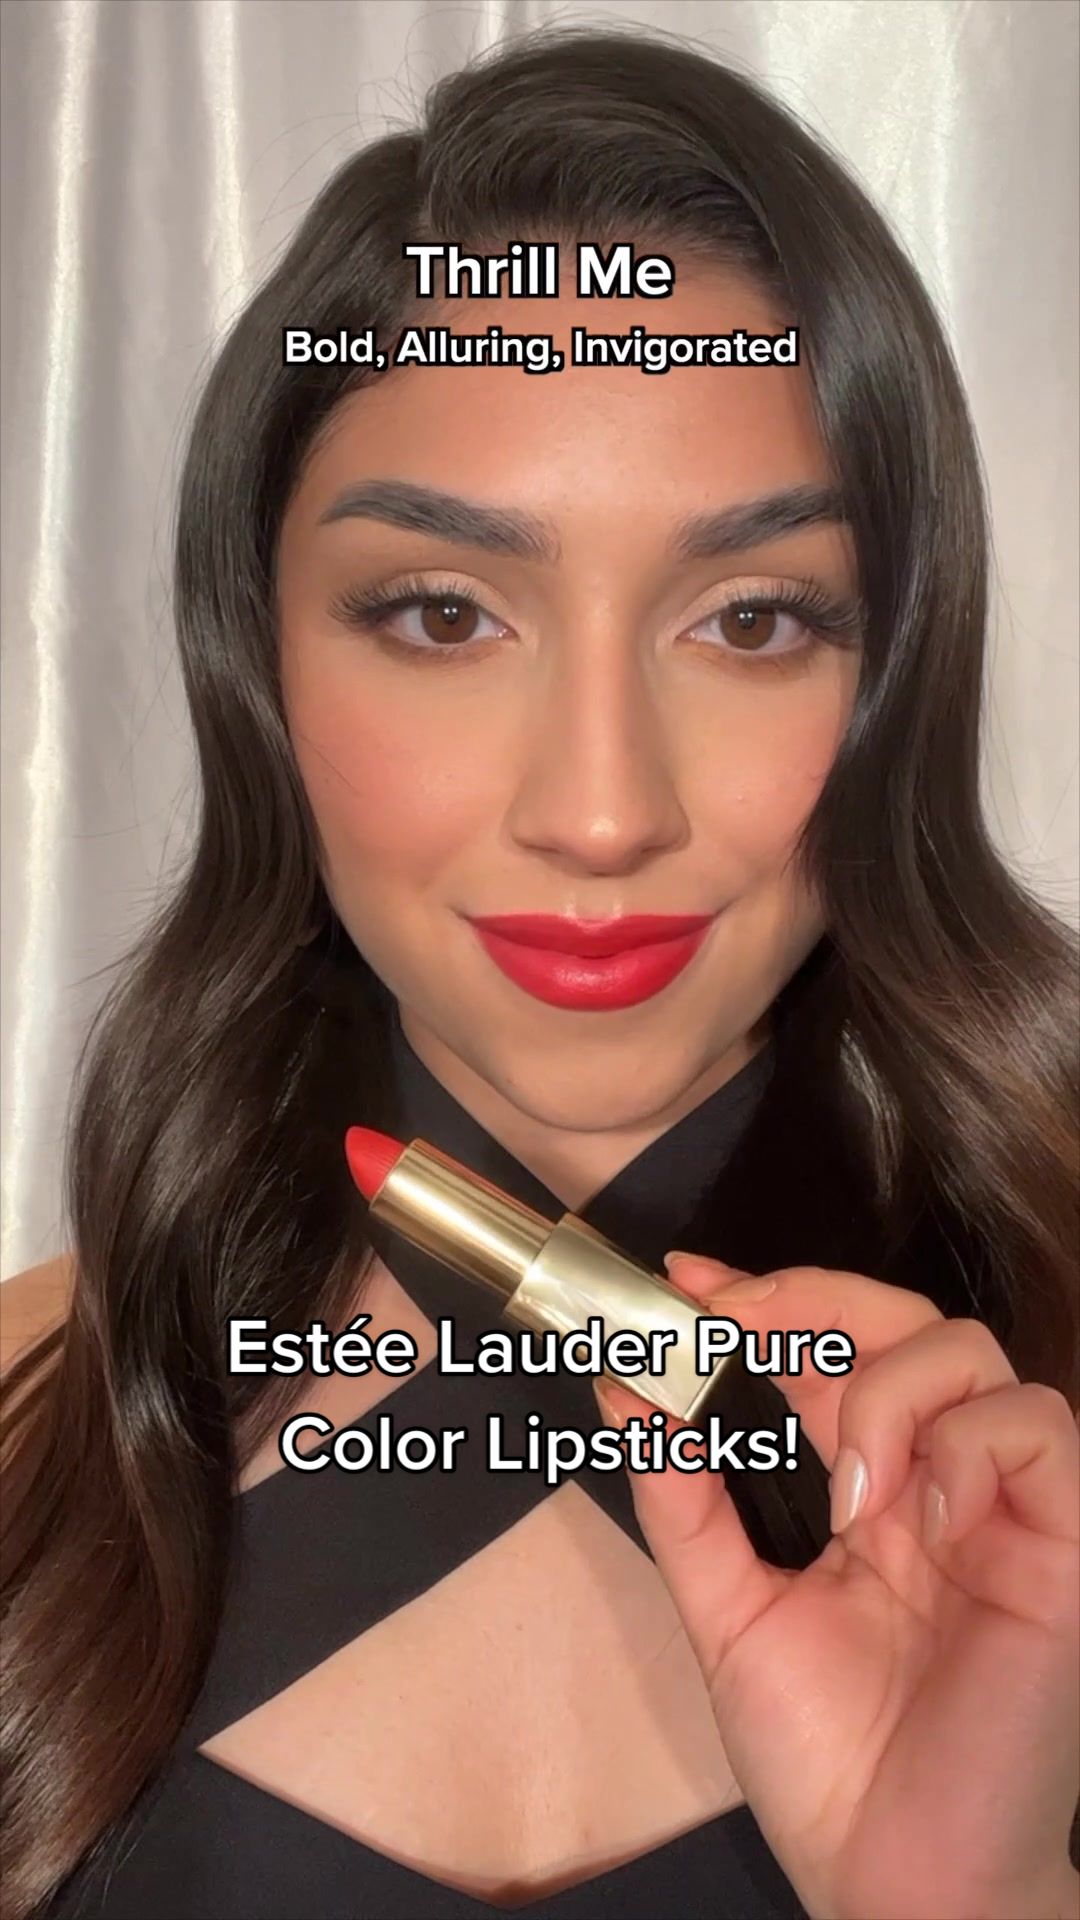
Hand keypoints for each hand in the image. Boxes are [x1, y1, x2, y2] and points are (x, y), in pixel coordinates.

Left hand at [595, 1257, 1079, 1919]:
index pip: (827, 1351)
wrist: (893, 1879)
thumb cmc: (826, 1761)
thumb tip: (622, 1385)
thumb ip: (682, 1499)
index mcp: (865, 1487)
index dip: (763, 1297)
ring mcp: (1003, 1508)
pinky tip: (918, 1511)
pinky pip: (1037, 1427)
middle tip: (732, 1319)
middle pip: (904, 1321)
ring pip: (971, 1354)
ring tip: (849, 1486)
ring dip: (886, 1387)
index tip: (682, 1282)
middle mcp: (936, 1480)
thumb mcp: (727, 1613)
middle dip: (812, 1297)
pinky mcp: (1063, 1546)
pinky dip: (966, 1443)